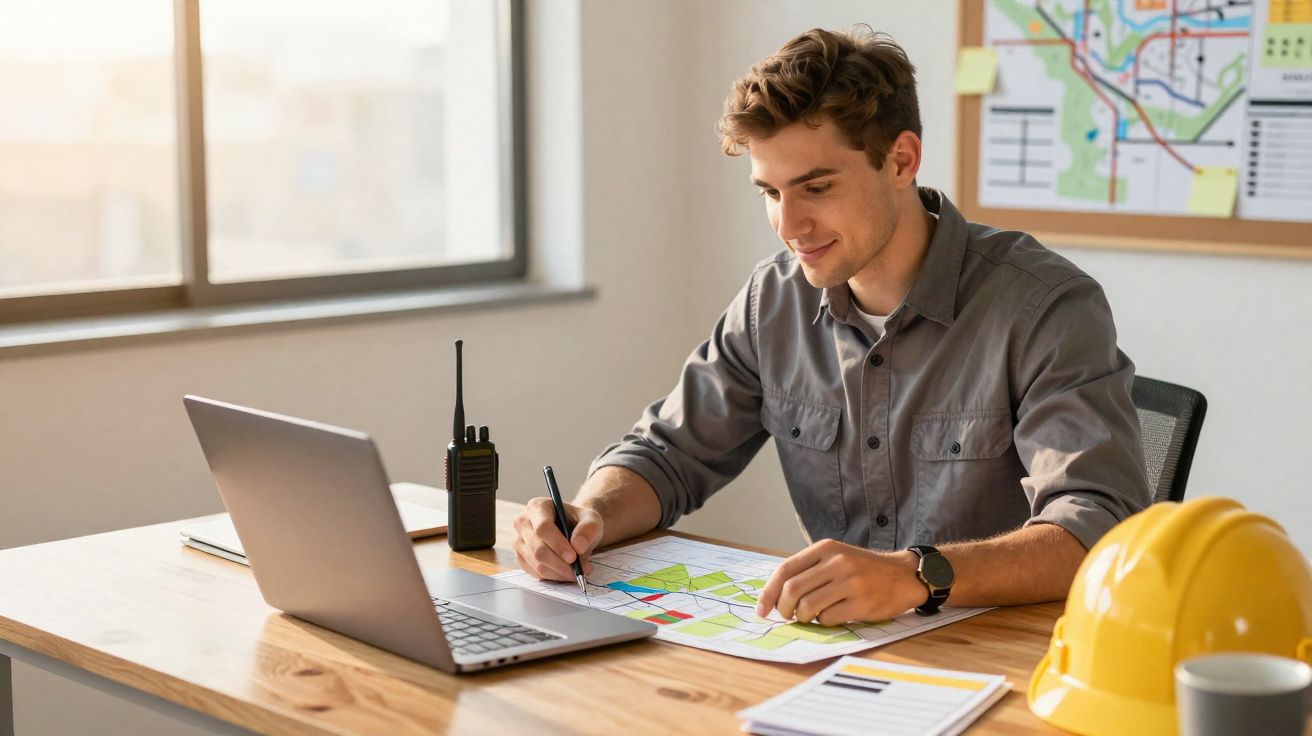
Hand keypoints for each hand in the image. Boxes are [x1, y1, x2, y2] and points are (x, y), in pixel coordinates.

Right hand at [510, 497, 603, 581]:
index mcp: (538, 507)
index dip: (557, 544)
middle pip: (538, 549)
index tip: (573, 557)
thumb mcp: (592, 520)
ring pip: (536, 563)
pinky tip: (565, 573)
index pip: (542, 528)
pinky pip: (535, 572)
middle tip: (577, 571)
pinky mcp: (521, 557)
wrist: (574, 531)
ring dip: (558, 572)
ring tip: (576, 572)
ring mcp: (519, 541)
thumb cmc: (580, 522)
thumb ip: (588, 529)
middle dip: (559, 563)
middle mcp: (523, 522)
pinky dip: (552, 576)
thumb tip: (578, 546)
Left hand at [755, 539, 924, 624]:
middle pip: (792, 590)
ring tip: (809, 617)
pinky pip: (827, 619)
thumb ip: (808, 570)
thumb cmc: (863, 569)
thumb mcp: (836, 557)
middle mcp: (837, 562)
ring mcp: (850, 582)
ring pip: (807, 607)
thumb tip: (773, 594)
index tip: (762, 609)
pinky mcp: (861, 603)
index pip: (785, 570)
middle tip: (787, 616)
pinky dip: (823, 623)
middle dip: (783, 609)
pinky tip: (831, 616)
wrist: (903, 575)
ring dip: (802, 618)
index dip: (768, 592)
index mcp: (826, 548)